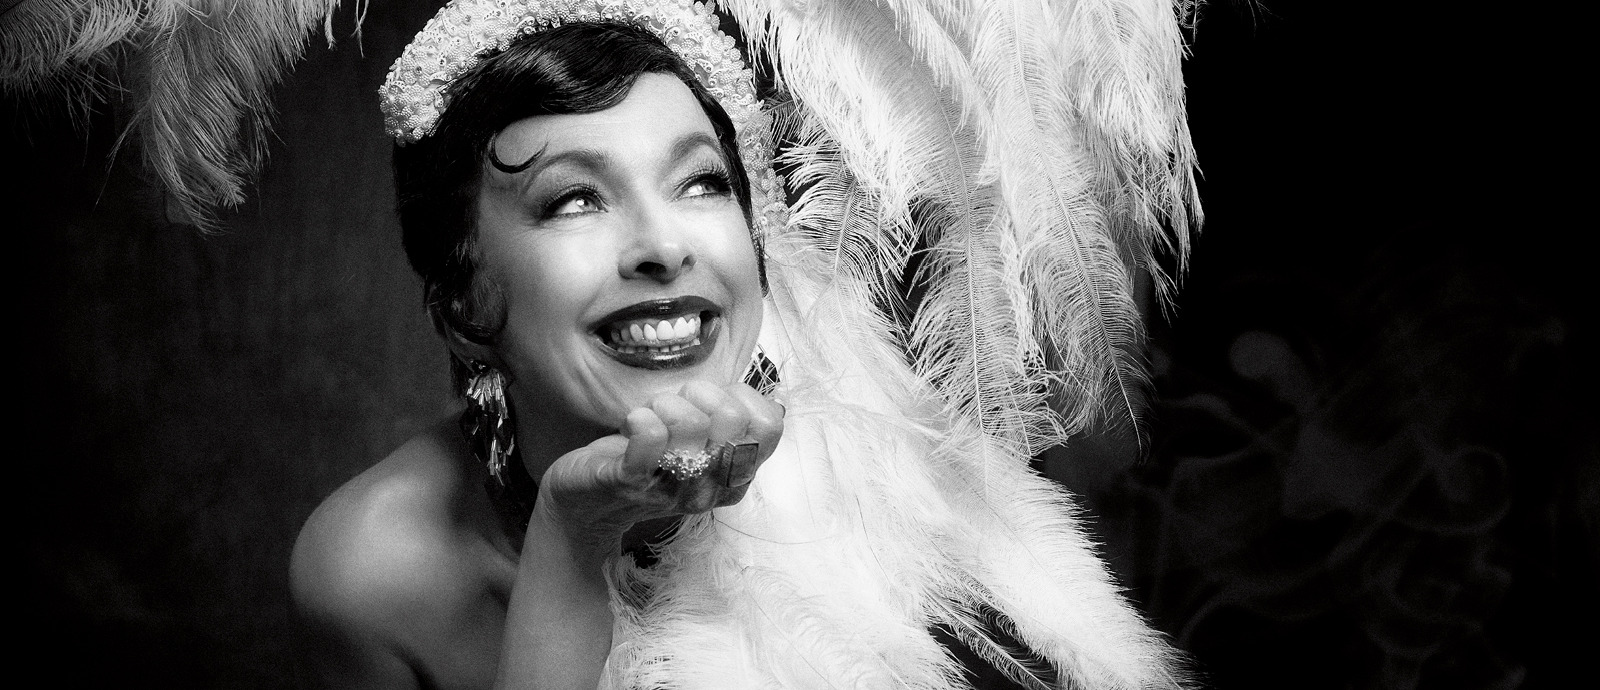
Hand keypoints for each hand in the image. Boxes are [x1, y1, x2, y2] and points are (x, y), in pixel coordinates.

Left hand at [532, 380, 783, 559]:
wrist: (586, 502)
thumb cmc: (646, 462)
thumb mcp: (699, 447)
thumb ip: (734, 427)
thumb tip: (775, 403)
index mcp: (734, 477)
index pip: (769, 427)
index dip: (742, 397)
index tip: (712, 401)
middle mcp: (710, 487)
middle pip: (732, 419)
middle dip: (700, 394)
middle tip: (675, 407)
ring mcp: (672, 487)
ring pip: (692, 424)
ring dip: (666, 405)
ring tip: (650, 416)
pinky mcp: (631, 483)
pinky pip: (651, 437)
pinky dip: (641, 418)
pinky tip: (632, 423)